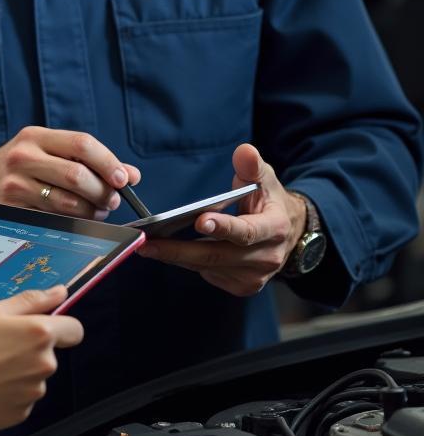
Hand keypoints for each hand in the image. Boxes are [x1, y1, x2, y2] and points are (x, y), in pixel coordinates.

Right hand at [0, 126, 139, 218]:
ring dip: (91, 211)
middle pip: (78, 176)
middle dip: (103, 192)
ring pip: (68, 202)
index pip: (82, 144)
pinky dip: (73, 223)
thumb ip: (86, 160)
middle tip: (111, 201)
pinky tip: (75, 221)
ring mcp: (15, 185)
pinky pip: (53, 220)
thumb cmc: (17, 169)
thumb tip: (131, 175)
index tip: (124, 179)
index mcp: (35, 136)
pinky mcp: (12, 210)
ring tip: (95, 211)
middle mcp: (23, 157)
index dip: (109, 163)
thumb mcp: (44, 152)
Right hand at [0, 285, 83, 435]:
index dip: (61, 326)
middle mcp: (43, 364)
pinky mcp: (23, 412)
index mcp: (38, 334)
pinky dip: (9, 389)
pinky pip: (22, 395)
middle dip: (29, 347)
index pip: (74, 329)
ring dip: (18, 369)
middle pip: (48, 352)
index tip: (42, 327)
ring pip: (34, 374)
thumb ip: (31, 300)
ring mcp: (34, 391)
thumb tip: (59, 292)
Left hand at [137, 142, 306, 295]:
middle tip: (148, 242)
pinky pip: (209, 273)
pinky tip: (166, 251)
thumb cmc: (268, 201)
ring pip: (208, 266)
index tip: (198, 221)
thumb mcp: (265, 178)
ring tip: (146, 246)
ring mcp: (254, 275)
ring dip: (176, 257)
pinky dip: (186, 262)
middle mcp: (266, 257)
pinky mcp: (242, 285)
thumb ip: (252, 165)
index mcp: (274, 229)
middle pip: (217, 255)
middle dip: (180, 250)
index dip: (223, 227)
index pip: (246, 231)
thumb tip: (244, 151)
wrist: (289, 233)